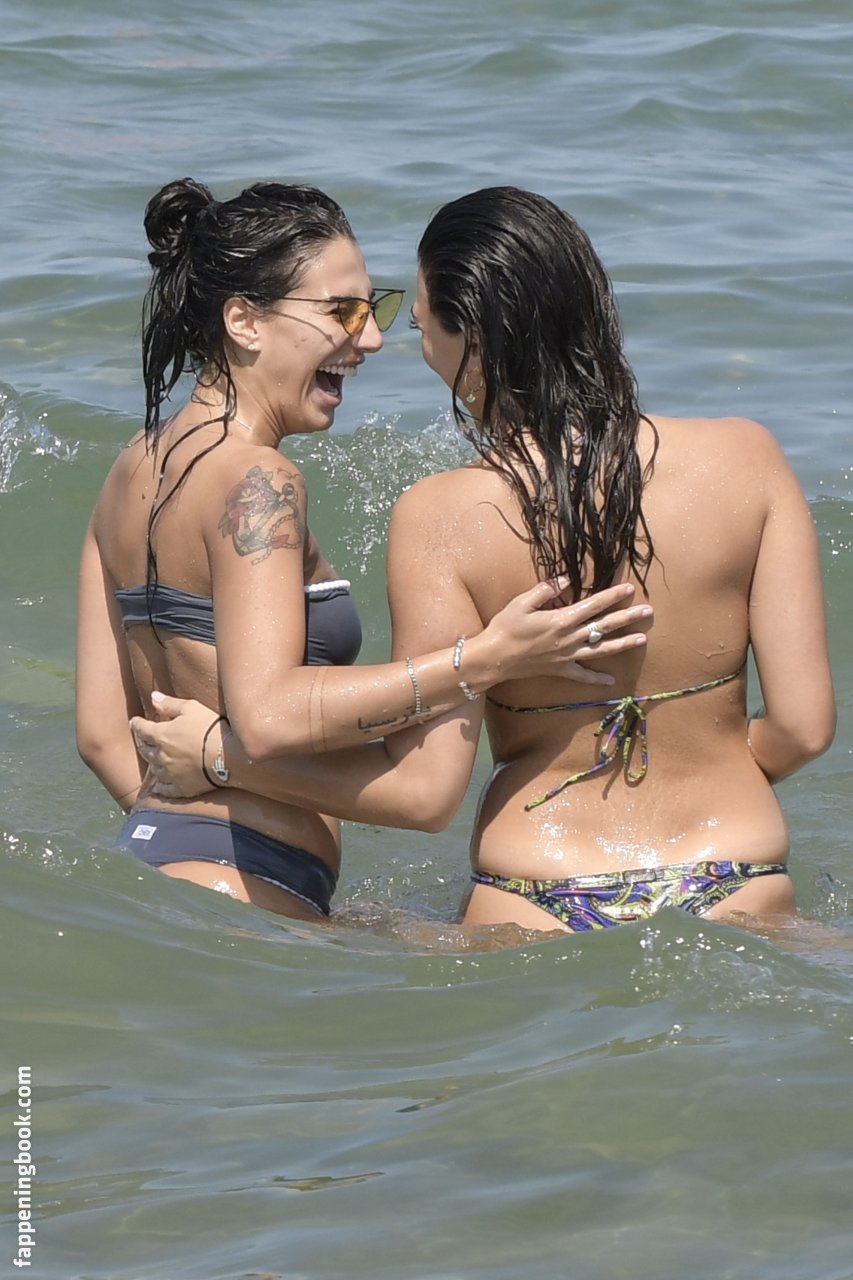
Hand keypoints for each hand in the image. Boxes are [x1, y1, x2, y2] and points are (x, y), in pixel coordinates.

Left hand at [131, 694, 220, 797]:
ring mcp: (170, 774)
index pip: (142, 729)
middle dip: (141, 743)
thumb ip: (170, 704)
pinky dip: (160, 787)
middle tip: (141, 739)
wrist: (229, 757)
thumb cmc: (211, 728)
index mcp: (161, 735)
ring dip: (151, 763)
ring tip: (151, 759)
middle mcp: (161, 756)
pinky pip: (166, 790)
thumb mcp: (191, 708)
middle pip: (145, 750)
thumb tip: (153, 697)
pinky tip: (158, 787)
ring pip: (154, 769)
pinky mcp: (182, 788)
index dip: (137, 724)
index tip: (134, 721)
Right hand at [485, 580, 651, 685]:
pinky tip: (612, 680)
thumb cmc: (505, 628)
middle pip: (604, 626)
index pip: (593, 605)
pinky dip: (596, 679)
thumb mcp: (521, 603)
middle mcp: (569, 638)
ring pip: (601, 650)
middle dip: (627, 618)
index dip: (612, 597)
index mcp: (561, 619)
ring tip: (642, 639)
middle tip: (648, 612)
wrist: (494, 658)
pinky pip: (582, 675)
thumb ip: (545, 590)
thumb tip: (566, 578)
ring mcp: (567, 656)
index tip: (629, 590)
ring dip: (622, 644)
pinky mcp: (560, 670)